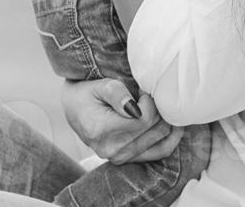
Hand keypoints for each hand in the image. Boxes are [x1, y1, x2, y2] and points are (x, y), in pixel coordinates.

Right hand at [61, 79, 184, 165]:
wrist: (74, 109)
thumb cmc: (87, 93)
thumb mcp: (100, 85)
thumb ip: (117, 93)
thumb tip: (134, 107)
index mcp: (103, 131)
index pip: (144, 119)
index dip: (150, 101)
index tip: (142, 90)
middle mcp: (112, 150)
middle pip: (156, 130)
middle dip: (160, 110)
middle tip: (150, 96)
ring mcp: (120, 158)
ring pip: (162, 142)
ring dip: (167, 122)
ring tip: (159, 107)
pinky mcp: (127, 159)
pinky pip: (159, 152)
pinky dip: (170, 137)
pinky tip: (171, 123)